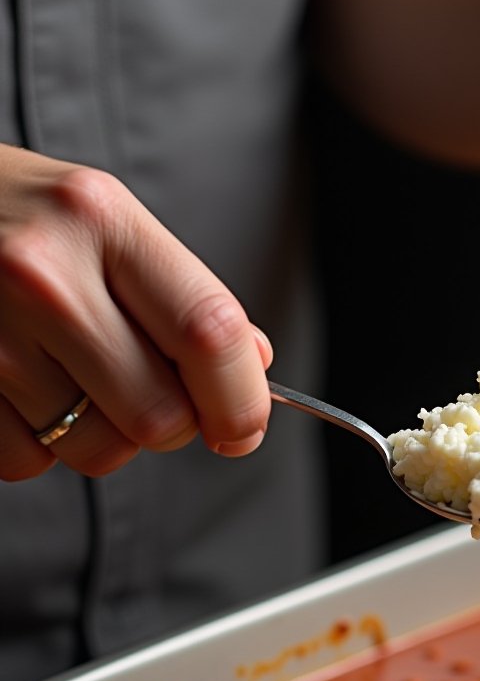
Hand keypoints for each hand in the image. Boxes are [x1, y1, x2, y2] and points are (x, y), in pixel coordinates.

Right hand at [0, 147, 271, 482]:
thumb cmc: (14, 218)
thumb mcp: (102, 222)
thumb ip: (181, 294)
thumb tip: (255, 367)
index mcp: (101, 220)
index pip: (211, 334)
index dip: (241, 401)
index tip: (243, 426)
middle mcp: (43, 274)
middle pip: (160, 416)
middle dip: (170, 426)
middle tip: (145, 394)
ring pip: (98, 451)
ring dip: (101, 437)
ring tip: (70, 380)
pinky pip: (29, 463)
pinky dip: (37, 446)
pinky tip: (20, 390)